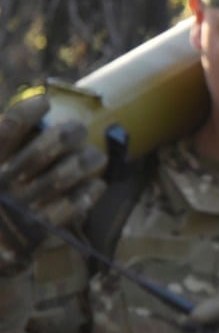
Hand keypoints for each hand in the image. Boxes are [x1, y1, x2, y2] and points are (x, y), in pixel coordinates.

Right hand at [0, 95, 105, 271]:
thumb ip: (5, 141)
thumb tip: (36, 106)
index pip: (11, 126)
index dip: (31, 110)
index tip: (44, 103)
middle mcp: (4, 184)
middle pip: (53, 141)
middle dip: (71, 131)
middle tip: (76, 129)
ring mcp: (25, 207)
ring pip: (72, 169)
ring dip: (89, 159)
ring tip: (93, 157)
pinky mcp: (41, 230)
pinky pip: (78, 203)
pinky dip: (92, 190)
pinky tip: (95, 184)